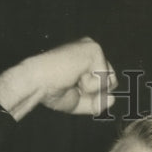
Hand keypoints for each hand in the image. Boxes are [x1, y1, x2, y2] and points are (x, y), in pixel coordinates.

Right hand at [0, 37, 116, 120]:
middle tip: (73, 84)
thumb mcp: (79, 102)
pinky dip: (89, 84)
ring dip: (92, 88)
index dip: (92, 94)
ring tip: (73, 79)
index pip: (106, 84)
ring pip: (110, 81)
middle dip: (95, 92)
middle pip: (112, 82)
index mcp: (87, 59)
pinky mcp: (94, 49)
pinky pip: (103, 79)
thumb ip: (97, 103)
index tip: (71, 87)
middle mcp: (91, 50)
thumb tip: (114, 99)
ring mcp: (93, 48)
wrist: (37, 83)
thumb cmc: (52, 91)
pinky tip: (74, 74)